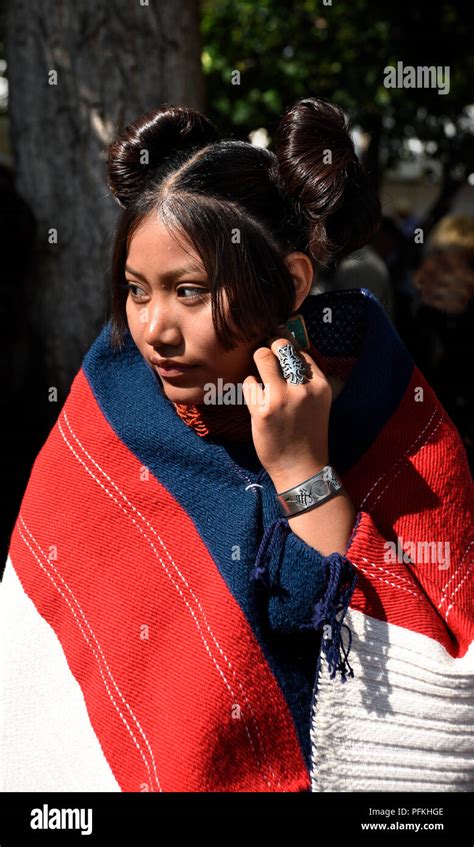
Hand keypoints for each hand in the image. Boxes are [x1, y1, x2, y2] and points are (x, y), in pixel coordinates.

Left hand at [242, 326, 331, 489]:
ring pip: (262, 357)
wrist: (301, 469)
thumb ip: (306, 380)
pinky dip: (250, 387)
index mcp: (320, 385)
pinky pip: (249, 382)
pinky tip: (257, 399)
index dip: (286, 348)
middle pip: (281, 346)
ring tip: (260, 376)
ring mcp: (282, 398)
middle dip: (270, 345)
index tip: (278, 349)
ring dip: (258, 362)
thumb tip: (287, 352)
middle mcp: (303, 388)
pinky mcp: (263, 410)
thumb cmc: (307, 434)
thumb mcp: (317, 403)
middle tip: (264, 352)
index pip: (300, 351)